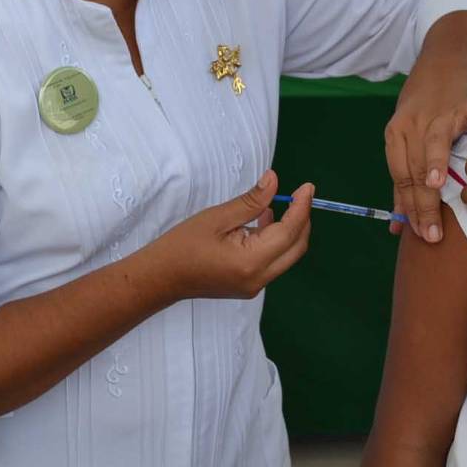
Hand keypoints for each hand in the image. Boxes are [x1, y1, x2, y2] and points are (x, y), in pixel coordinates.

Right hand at [146, 170, 313, 300]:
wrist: (159, 278)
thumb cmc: (182, 246)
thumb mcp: (217, 217)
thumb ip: (251, 200)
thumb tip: (274, 180)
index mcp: (251, 262)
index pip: (289, 232)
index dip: (301, 207)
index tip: (307, 187)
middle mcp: (259, 278)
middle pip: (296, 247)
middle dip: (302, 219)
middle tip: (300, 194)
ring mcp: (255, 286)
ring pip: (288, 255)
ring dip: (289, 230)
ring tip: (277, 204)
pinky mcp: (249, 285)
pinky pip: (274, 261)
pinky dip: (276, 241)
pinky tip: (263, 222)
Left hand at [385, 87, 466, 242]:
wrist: (444, 63)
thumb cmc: (427, 110)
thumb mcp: (409, 142)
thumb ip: (404, 185)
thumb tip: (396, 229)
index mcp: (396, 137)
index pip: (400, 179)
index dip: (409, 209)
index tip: (420, 235)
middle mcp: (410, 125)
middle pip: (413, 169)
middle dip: (423, 204)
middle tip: (433, 235)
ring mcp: (434, 114)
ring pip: (431, 146)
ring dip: (434, 166)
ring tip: (436, 187)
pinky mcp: (458, 103)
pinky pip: (466, 109)